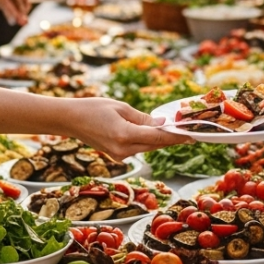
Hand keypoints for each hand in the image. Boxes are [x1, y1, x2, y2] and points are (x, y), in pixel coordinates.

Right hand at [64, 99, 191, 160]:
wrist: (71, 120)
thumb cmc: (93, 108)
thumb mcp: (121, 108)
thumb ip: (143, 118)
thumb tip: (162, 123)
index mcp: (125, 135)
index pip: (158, 137)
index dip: (177, 136)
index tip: (192, 136)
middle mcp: (123, 149)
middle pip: (155, 145)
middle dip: (172, 139)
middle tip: (189, 133)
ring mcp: (119, 155)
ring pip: (148, 148)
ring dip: (161, 141)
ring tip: (176, 132)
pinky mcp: (117, 156)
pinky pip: (138, 149)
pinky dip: (148, 142)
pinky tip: (156, 134)